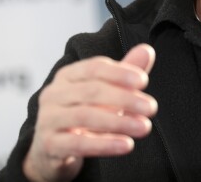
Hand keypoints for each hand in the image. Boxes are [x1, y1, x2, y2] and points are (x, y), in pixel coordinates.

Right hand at [23, 44, 157, 181]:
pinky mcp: (50, 145)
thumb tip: (147, 50)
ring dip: (119, 122)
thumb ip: (125, 72)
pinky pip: (78, 144)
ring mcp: (48, 119)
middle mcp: (54, 94)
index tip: (143, 81)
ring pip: (85, 116)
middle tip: (151, 107)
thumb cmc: (84, 113)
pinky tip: (127, 145)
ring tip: (144, 127)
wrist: (53, 150)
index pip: (94, 67)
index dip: (119, 73)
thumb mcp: (106, 92)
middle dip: (125, 98)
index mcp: (68, 75)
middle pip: (92, 91)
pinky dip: (105, 144)